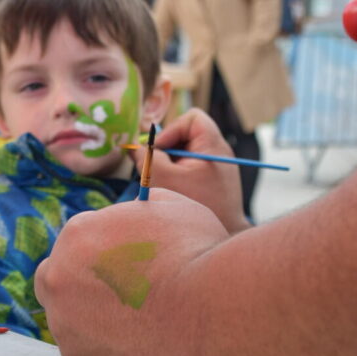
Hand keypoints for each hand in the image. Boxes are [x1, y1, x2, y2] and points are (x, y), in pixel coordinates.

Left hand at [35, 189, 228, 355]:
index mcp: (77, 234)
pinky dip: (109, 354)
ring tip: (141, 326)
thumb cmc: (199, 255)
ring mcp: (66, 323)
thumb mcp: (174, 208)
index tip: (124, 269)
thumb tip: (138, 209)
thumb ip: (143, 207)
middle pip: (58, 281)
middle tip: (119, 297)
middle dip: (80, 286)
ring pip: (71, 323)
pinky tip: (141, 348)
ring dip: (95, 323)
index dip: (103, 255)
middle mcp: (59, 277)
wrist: (214, 312)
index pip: (77, 243)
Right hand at [133, 108, 250, 233]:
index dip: (172, 129)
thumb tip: (136, 148)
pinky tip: (173, 193)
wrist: (221, 237)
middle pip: (187, 136)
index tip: (160, 150)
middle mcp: (219, 154)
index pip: (193, 118)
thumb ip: (147, 157)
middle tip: (156, 167)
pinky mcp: (213, 183)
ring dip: (169, 165)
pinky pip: (190, 170)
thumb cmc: (193, 206)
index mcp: (213, 146)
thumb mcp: (163, 178)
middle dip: (166, 149)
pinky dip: (177, 176)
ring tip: (164, 183)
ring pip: (185, 154)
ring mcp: (217, 169)